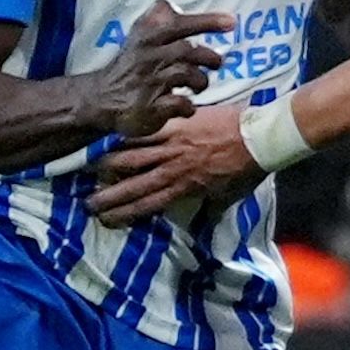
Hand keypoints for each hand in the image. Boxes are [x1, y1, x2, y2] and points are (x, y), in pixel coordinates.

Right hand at [82, 2, 229, 138]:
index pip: (179, 24)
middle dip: (209, 57)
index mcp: (147, 38)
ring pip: (187, 75)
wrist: (101, 98)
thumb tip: (170, 4)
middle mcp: (148, 57)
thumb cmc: (131, 65)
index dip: (207, 21)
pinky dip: (189, 106)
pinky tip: (185, 106)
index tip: (231, 22)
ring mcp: (149, 84)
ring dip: (200, 82)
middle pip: (188, 51)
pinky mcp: (150, 108)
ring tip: (198, 86)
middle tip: (215, 63)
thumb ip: (157, 21)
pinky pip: (181, 104)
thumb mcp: (138, 38)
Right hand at [90, 104, 261, 226]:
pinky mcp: (177, 123)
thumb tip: (203, 226)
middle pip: (134, 185)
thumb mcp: (229, 197)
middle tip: (89, 203)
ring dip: (111, 164)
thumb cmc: (247, 168)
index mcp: (184, 188)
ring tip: (92, 168)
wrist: (259, 137)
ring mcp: (173, 144)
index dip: (126, 214)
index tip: (107, 221)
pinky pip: (147, 129)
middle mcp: (173, 169)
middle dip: (110, 196)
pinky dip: (130, 133)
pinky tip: (113, 135)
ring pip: (134, 156)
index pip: (148, 205)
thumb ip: (211, 209)